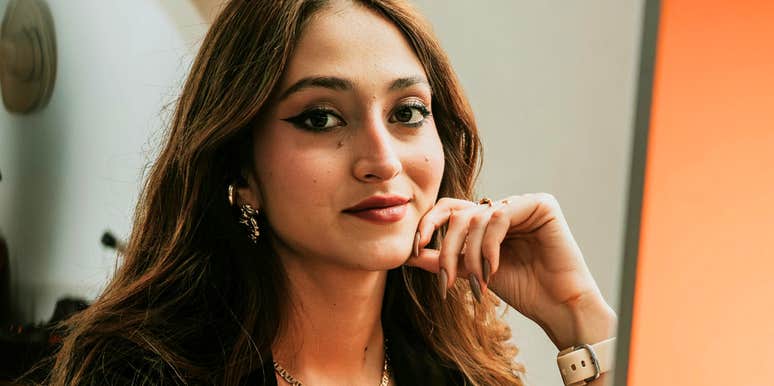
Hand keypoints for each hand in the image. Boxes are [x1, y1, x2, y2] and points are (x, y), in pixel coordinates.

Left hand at [405, 193, 616, 348]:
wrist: (557, 305)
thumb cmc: (522, 289)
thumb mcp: (472, 272)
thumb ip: (442, 259)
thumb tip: (406, 255)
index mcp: (488, 220)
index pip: (451, 210)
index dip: (429, 224)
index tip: (413, 248)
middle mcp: (504, 207)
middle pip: (459, 214)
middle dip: (448, 249)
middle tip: (447, 279)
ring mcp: (522, 203)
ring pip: (477, 218)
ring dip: (470, 255)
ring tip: (477, 282)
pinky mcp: (540, 204)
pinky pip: (499, 216)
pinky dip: (490, 245)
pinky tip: (493, 268)